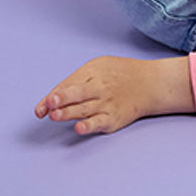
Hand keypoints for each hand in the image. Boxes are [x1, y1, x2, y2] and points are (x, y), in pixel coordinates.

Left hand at [34, 55, 194, 134]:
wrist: (152, 83)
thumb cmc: (120, 75)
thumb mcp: (101, 67)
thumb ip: (76, 81)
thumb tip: (50, 100)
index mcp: (95, 71)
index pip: (70, 84)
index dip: (54, 96)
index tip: (43, 106)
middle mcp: (100, 87)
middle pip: (78, 93)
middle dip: (63, 98)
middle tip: (51, 104)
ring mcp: (107, 103)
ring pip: (84, 109)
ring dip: (68, 113)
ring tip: (54, 115)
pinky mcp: (113, 119)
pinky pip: (98, 123)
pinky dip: (88, 125)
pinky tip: (79, 128)